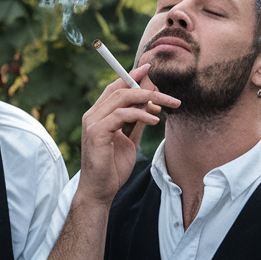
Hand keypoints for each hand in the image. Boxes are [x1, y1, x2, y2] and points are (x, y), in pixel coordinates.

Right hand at [74, 64, 178, 206]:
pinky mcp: (97, 133)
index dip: (132, 76)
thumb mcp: (129, 140)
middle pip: (120, 89)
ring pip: (121, 99)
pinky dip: (140, 114)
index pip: (115, 88)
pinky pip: (121, 115)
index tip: (149, 68)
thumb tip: (149, 104)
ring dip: (147, 99)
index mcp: (98, 115)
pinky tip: (154, 120)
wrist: (100, 191)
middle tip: (168, 94)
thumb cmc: (112, 167)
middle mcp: (93, 115)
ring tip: (166, 106)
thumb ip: (136, 121)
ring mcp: (92, 123)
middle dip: (146, 87)